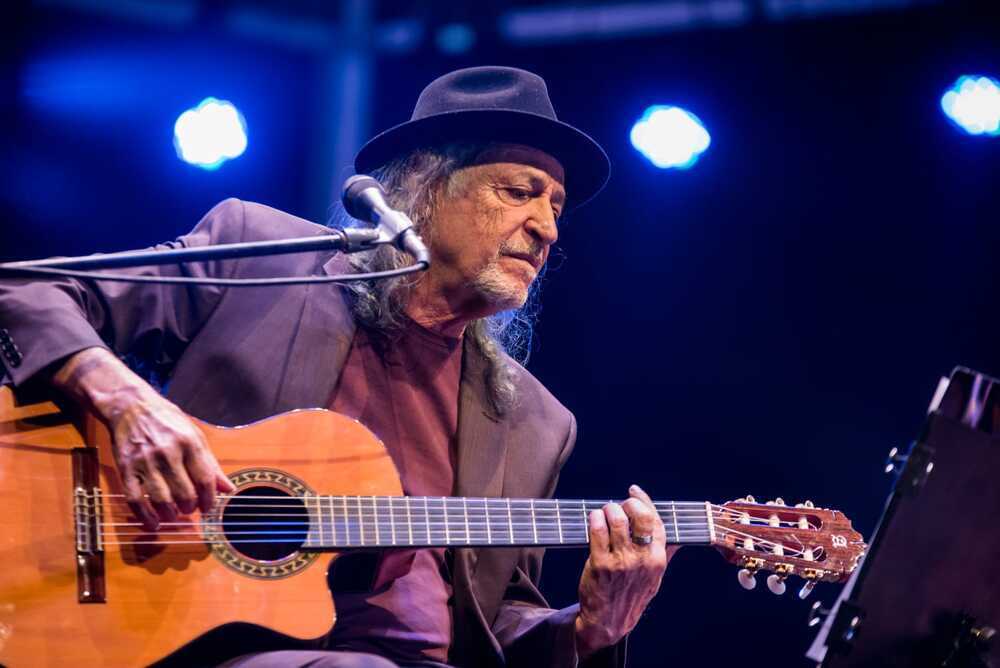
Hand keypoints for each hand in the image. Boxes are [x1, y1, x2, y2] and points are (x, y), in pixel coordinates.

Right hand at [108, 390, 234, 530]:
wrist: (132, 406)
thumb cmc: (168, 421)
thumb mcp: (195, 436)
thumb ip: (211, 464)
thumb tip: (229, 489)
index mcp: (189, 443)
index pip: (205, 479)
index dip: (209, 499)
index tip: (208, 507)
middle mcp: (168, 453)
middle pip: (184, 493)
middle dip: (190, 508)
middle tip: (190, 509)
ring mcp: (145, 462)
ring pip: (162, 499)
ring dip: (171, 514)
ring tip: (174, 515)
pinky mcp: (126, 469)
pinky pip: (135, 499)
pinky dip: (145, 516)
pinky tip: (153, 524)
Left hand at [575, 484, 675, 657]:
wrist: (608, 622)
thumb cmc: (631, 597)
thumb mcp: (654, 578)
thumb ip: (664, 555)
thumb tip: (677, 539)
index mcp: (657, 559)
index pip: (656, 521)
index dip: (644, 501)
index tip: (635, 490)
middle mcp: (642, 559)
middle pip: (640, 516)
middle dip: (628, 502)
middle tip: (619, 504)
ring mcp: (621, 561)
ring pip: (616, 519)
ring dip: (608, 509)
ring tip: (604, 513)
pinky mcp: (600, 564)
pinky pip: (597, 530)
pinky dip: (594, 518)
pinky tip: (594, 519)